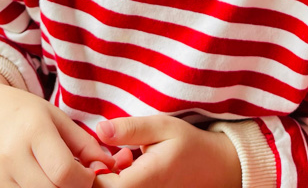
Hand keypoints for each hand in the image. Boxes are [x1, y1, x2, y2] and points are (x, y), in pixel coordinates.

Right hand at [0, 69, 108, 187]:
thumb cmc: (21, 112)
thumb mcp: (56, 118)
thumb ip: (84, 144)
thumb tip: (109, 167)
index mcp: (32, 131)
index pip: (64, 171)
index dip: (84, 180)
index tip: (89, 174)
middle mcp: (10, 157)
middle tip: (76, 180)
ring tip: (59, 180)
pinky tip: (41, 183)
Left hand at [92, 116, 240, 187]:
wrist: (215, 168)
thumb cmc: (189, 145)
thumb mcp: (162, 126)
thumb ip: (130, 129)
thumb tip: (99, 129)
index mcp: (146, 180)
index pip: (102, 186)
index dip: (92, 171)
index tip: (99, 152)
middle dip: (98, 175)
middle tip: (110, 154)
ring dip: (108, 179)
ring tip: (123, 157)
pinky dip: (119, 182)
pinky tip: (128, 167)